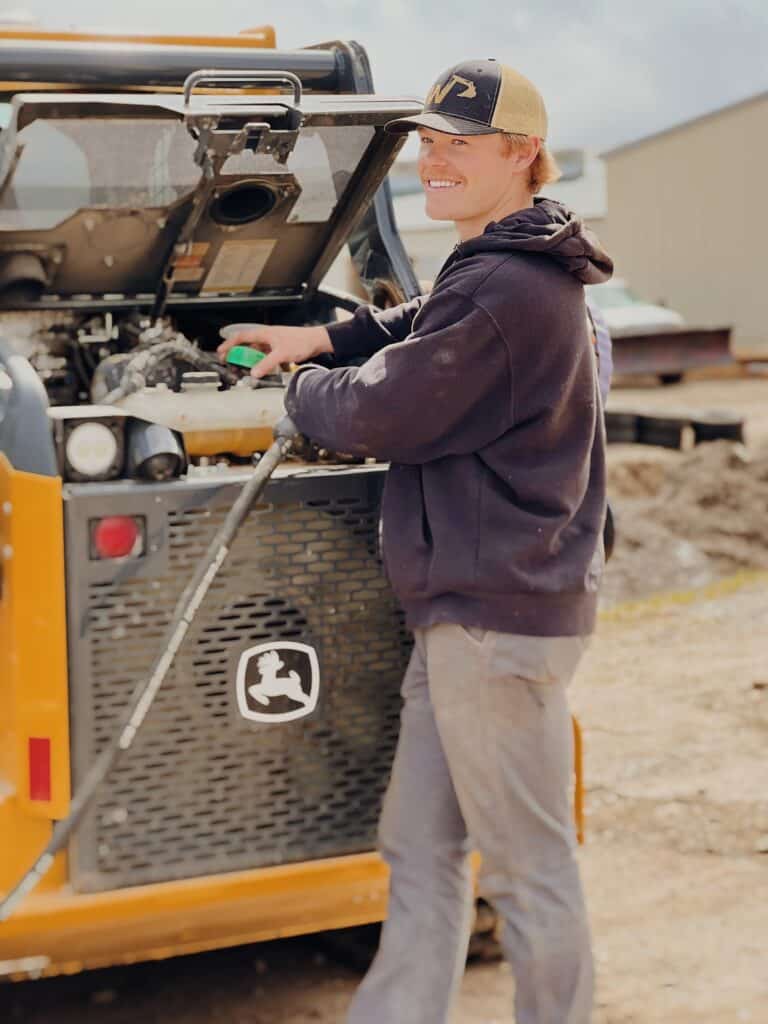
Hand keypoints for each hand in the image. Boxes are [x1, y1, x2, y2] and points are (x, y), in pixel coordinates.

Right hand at [217, 324, 332, 379]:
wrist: (317, 341)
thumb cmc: (301, 341)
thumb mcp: (281, 354)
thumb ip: (266, 364)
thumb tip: (253, 373)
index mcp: (264, 333)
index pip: (241, 337)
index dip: (229, 344)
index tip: (221, 352)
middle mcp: (267, 337)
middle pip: (247, 345)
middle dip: (237, 354)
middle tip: (231, 364)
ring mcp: (273, 343)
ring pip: (256, 351)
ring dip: (250, 360)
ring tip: (246, 369)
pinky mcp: (279, 349)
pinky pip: (265, 356)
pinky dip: (261, 362)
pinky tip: (263, 369)